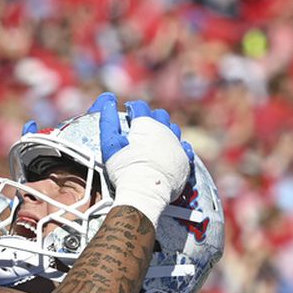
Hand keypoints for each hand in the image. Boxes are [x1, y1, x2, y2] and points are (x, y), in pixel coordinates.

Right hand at [95, 94, 189, 223]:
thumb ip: (108, 120)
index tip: (129, 114)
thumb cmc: (124, 169)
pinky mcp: (185, 160)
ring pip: (173, 129)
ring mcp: (177, 145)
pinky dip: (177, 146)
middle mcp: (165, 130)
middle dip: (151, 118)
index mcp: (146, 124)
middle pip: (160, 115)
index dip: (133, 109)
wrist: (144, 193)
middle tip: (142, 128)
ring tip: (155, 140)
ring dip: (165, 130)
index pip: (140, 107)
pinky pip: (184, 147)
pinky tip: (171, 151)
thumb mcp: (110, 144)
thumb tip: (107, 99)